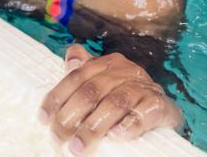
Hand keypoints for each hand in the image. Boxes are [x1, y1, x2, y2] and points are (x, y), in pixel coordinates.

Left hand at [39, 44, 182, 154]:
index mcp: (106, 63)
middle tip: (58, 138)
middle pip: (91, 92)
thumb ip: (83, 71)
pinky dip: (128, 126)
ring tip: (79, 146)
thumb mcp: (102, 80)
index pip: (75, 77)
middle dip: (70, 117)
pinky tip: (115, 137)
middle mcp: (125, 71)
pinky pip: (143, 115)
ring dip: (93, 127)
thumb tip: (70, 60)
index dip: (57, 97)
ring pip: (114, 103)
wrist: (163, 108)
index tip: (43, 118)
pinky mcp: (161, 106)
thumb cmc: (123, 94)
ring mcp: (144, 87)